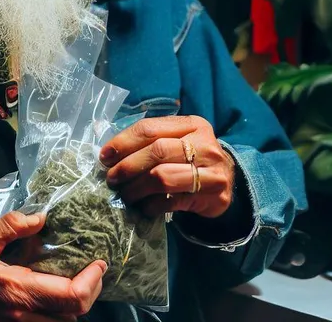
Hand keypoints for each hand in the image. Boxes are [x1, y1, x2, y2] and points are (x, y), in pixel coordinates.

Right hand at [0, 211, 106, 321]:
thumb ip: (12, 225)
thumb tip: (41, 218)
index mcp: (17, 288)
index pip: (70, 296)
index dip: (92, 282)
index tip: (100, 263)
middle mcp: (23, 313)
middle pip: (74, 315)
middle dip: (91, 292)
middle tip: (94, 269)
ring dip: (76, 304)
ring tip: (80, 278)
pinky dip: (60, 311)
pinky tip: (58, 290)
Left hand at [99, 115, 234, 218]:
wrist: (226, 179)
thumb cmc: (191, 156)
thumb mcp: (176, 139)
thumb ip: (149, 140)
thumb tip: (109, 153)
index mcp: (192, 124)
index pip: (150, 129)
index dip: (123, 142)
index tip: (105, 156)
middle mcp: (205, 145)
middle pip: (156, 152)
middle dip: (128, 166)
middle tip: (112, 178)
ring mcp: (212, 171)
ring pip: (162, 177)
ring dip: (136, 188)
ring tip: (125, 194)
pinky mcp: (214, 197)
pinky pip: (172, 201)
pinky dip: (152, 205)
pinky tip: (144, 206)